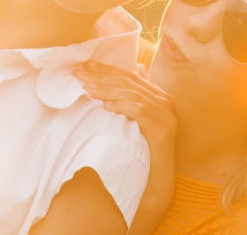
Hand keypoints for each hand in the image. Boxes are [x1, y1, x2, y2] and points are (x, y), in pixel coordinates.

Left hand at [74, 60, 176, 232]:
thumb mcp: (135, 119)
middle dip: (102, 76)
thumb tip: (136, 67)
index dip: (107, 69)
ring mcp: (166, 115)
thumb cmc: (142, 150)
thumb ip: (136, 95)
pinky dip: (122, 105)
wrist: (155, 181)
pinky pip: (140, 111)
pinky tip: (106, 106)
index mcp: (159, 95)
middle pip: (129, 83)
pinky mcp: (163, 129)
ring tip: (87, 88)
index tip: (85, 65)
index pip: (130, 75)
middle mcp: (166, 102)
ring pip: (132, 95)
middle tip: (79, 74)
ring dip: (107, 90)